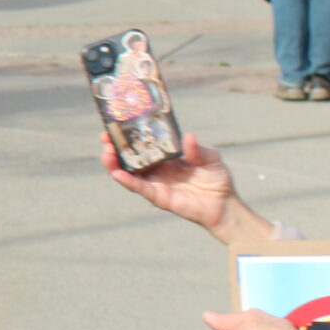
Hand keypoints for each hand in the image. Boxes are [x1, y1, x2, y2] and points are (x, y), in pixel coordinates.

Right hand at [102, 132, 256, 240]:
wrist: (225, 204)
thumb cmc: (217, 178)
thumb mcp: (210, 157)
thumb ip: (197, 149)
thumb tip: (188, 137)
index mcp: (165, 156)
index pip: (142, 143)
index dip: (128, 135)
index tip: (116, 124)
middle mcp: (156, 169)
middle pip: (129, 158)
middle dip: (114, 147)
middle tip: (105, 137)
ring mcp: (155, 183)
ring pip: (128, 173)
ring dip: (114, 164)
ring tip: (106, 154)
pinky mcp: (158, 197)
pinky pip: (140, 188)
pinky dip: (128, 181)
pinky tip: (118, 173)